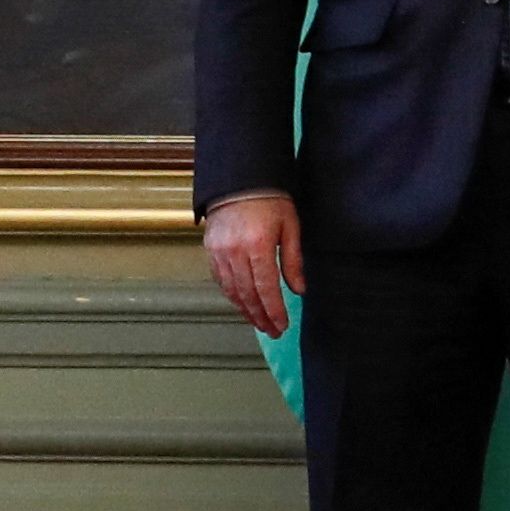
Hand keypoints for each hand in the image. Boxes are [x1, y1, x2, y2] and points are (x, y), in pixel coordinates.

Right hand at [205, 192, 302, 338]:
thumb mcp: (290, 226)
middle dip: (261, 317)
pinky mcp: (210, 251)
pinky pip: (221, 281)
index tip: (282, 325)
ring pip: (232, 292)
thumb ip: (293, 260)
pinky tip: (243, 305)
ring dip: (246, 311)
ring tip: (260, 324)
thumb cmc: (271, 199)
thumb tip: (299, 290)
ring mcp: (219, 253)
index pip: (266, 288)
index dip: (274, 311)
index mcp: (258, 246)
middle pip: (248, 295)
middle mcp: (235, 253)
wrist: (239, 179)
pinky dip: (232, 296)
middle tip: (273, 331)